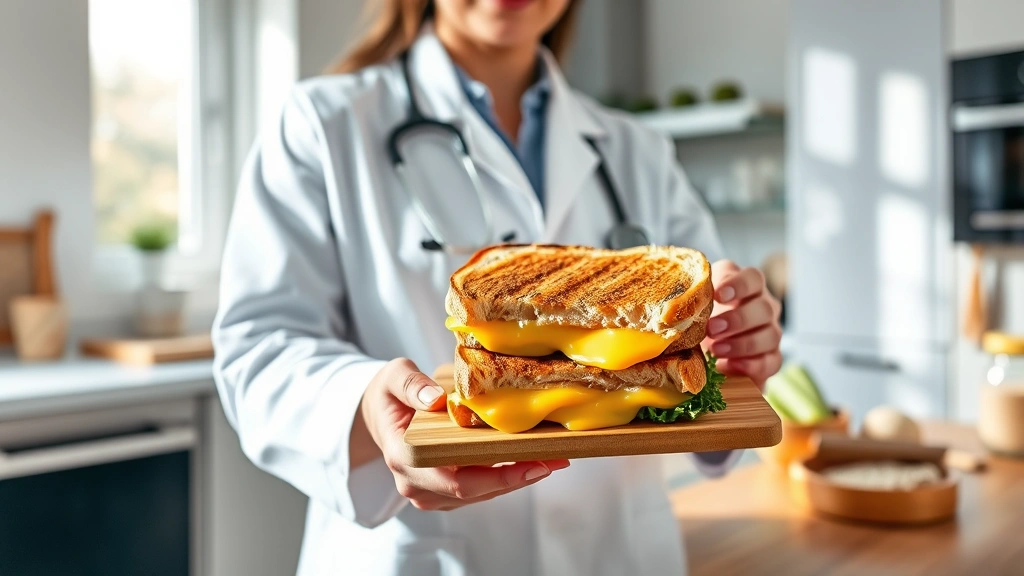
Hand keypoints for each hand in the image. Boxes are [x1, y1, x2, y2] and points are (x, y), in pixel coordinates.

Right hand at [360, 359, 568, 510]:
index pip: (457, 480)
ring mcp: (430, 493)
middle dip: (519, 477)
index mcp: (405, 457)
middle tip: (557, 458)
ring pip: (482, 493)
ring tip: (555, 457)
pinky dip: (507, 475)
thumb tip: (435, 399)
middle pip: (476, 491)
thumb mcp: (392, 377)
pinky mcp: (444, 492)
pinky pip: (480, 488)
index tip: (534, 464)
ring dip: (518, 477)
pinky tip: (534, 459)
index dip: (499, 477)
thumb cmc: (389, 395)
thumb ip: (410, 384)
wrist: (379, 415)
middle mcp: (417, 483)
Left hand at [702, 260, 782, 389]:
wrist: (705, 350)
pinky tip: (729, 366)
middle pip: (764, 308)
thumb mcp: (695, 306)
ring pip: (771, 335)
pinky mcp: (771, 358)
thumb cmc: (699, 319)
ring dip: (743, 344)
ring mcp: (771, 332)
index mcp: (747, 287)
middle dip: (737, 319)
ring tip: (717, 350)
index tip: (718, 296)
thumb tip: (676, 307)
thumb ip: (693, 300)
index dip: (738, 285)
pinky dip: (751, 365)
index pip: (752, 278)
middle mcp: (764, 306)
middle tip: (712, 329)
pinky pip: (771, 362)